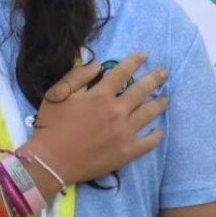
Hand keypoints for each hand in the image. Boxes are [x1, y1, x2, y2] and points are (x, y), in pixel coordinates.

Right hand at [21, 52, 167, 186]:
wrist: (51, 160)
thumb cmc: (51, 125)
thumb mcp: (56, 95)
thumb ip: (76, 77)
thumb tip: (97, 65)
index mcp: (100, 95)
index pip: (122, 73)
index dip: (134, 62)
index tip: (143, 56)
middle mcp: (117, 111)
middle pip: (141, 91)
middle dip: (154, 79)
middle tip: (163, 73)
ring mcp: (125, 132)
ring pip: (149, 113)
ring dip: (159, 103)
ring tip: (165, 99)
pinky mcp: (127, 151)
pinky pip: (149, 142)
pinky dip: (156, 135)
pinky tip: (158, 131)